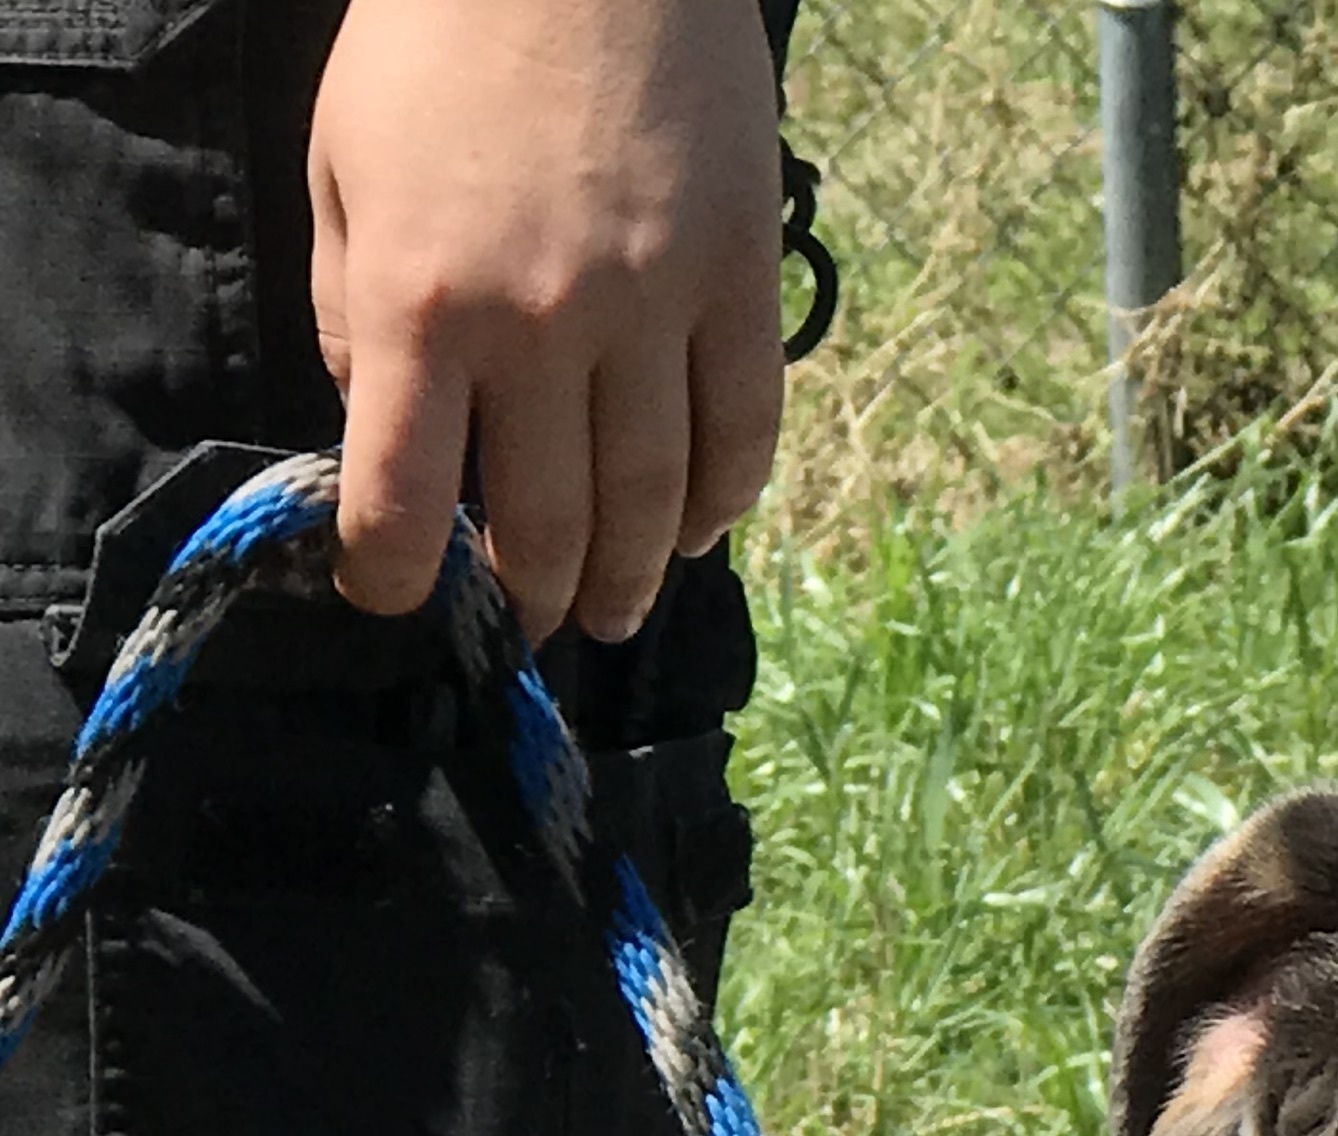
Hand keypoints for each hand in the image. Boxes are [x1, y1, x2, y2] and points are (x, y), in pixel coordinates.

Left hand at [308, 0, 782, 644]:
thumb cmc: (439, 41)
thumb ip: (351, 303)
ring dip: (638, 577)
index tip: (396, 599)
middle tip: (534, 622)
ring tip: (621, 611)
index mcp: (419, 303)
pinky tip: (705, 529)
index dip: (393, 577)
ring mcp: (652, 314)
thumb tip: (383, 416)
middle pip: (546, 521)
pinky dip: (727, 498)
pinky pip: (744, 428)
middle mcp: (539, 330)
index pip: (401, 496)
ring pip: (654, 498)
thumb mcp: (341, 164)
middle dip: (534, 597)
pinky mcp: (737, 286)